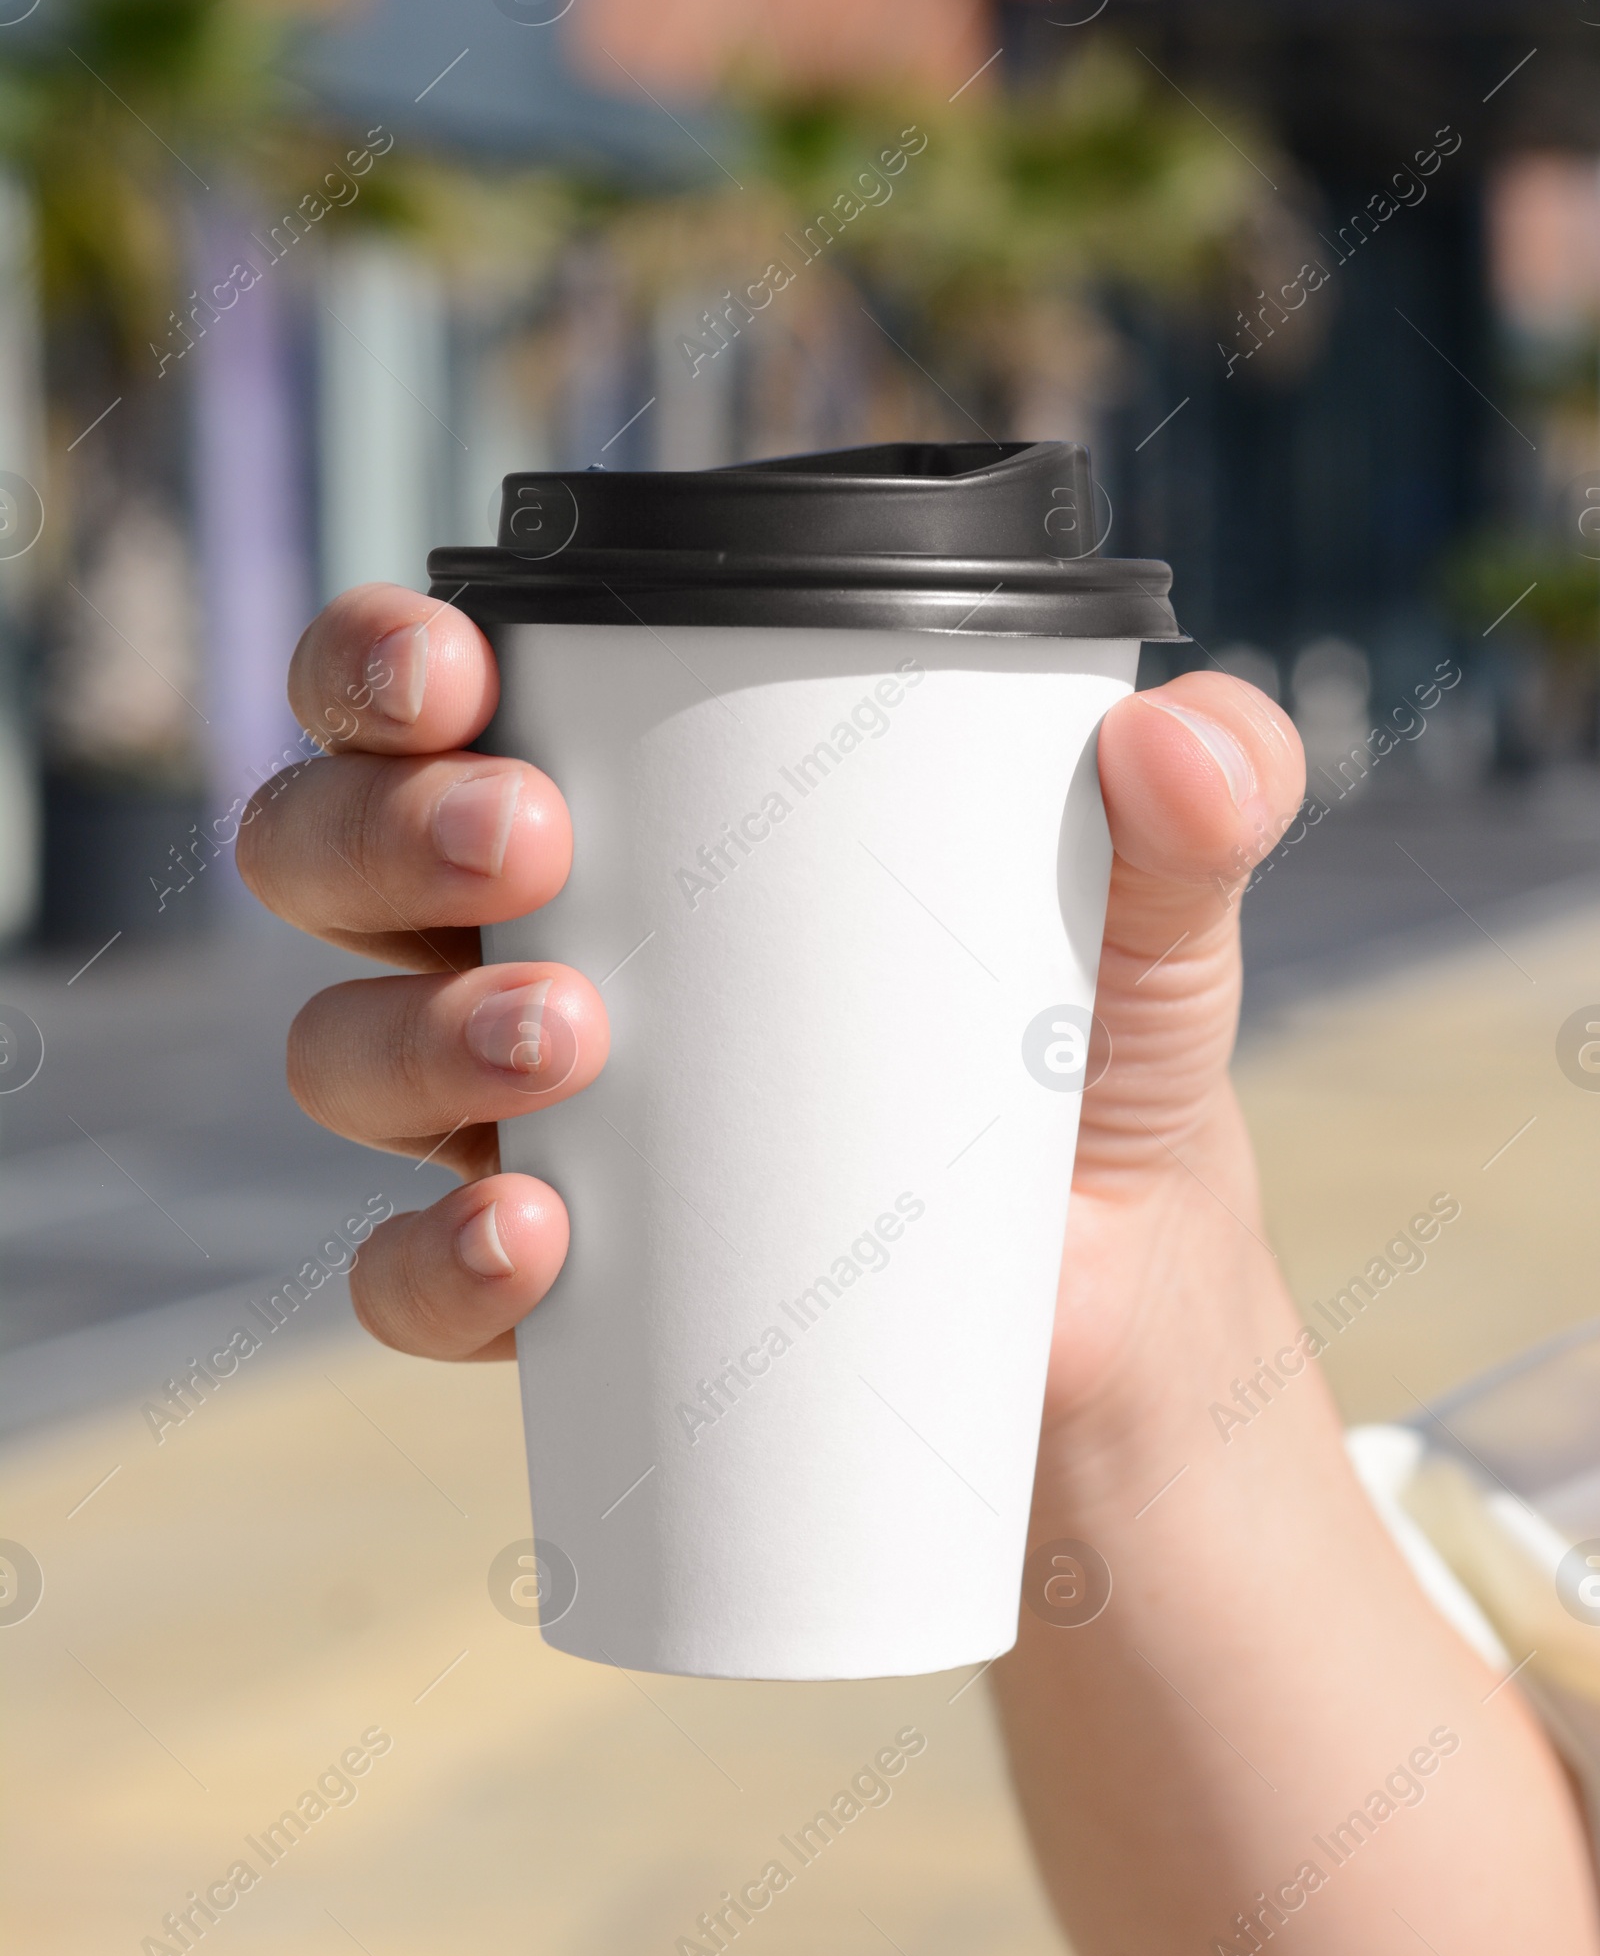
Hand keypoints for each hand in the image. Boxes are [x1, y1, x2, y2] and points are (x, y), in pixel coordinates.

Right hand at [241, 584, 1301, 1380]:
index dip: (377, 664)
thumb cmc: (1083, 1042)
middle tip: (527, 841)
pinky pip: (411, 1275)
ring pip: (342, 1050)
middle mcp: (516, 938)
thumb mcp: (1154, 912)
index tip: (457, 671)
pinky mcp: (545, 1285)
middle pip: (327, 852)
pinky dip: (439, 1263)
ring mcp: (512, 1118)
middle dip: (380, 831)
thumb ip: (1210, 797)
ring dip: (408, 1033)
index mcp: (618, 801)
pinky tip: (535, 1249)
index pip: (422, 693)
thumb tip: (1183, 736)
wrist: (1109, 1292)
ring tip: (564, 1037)